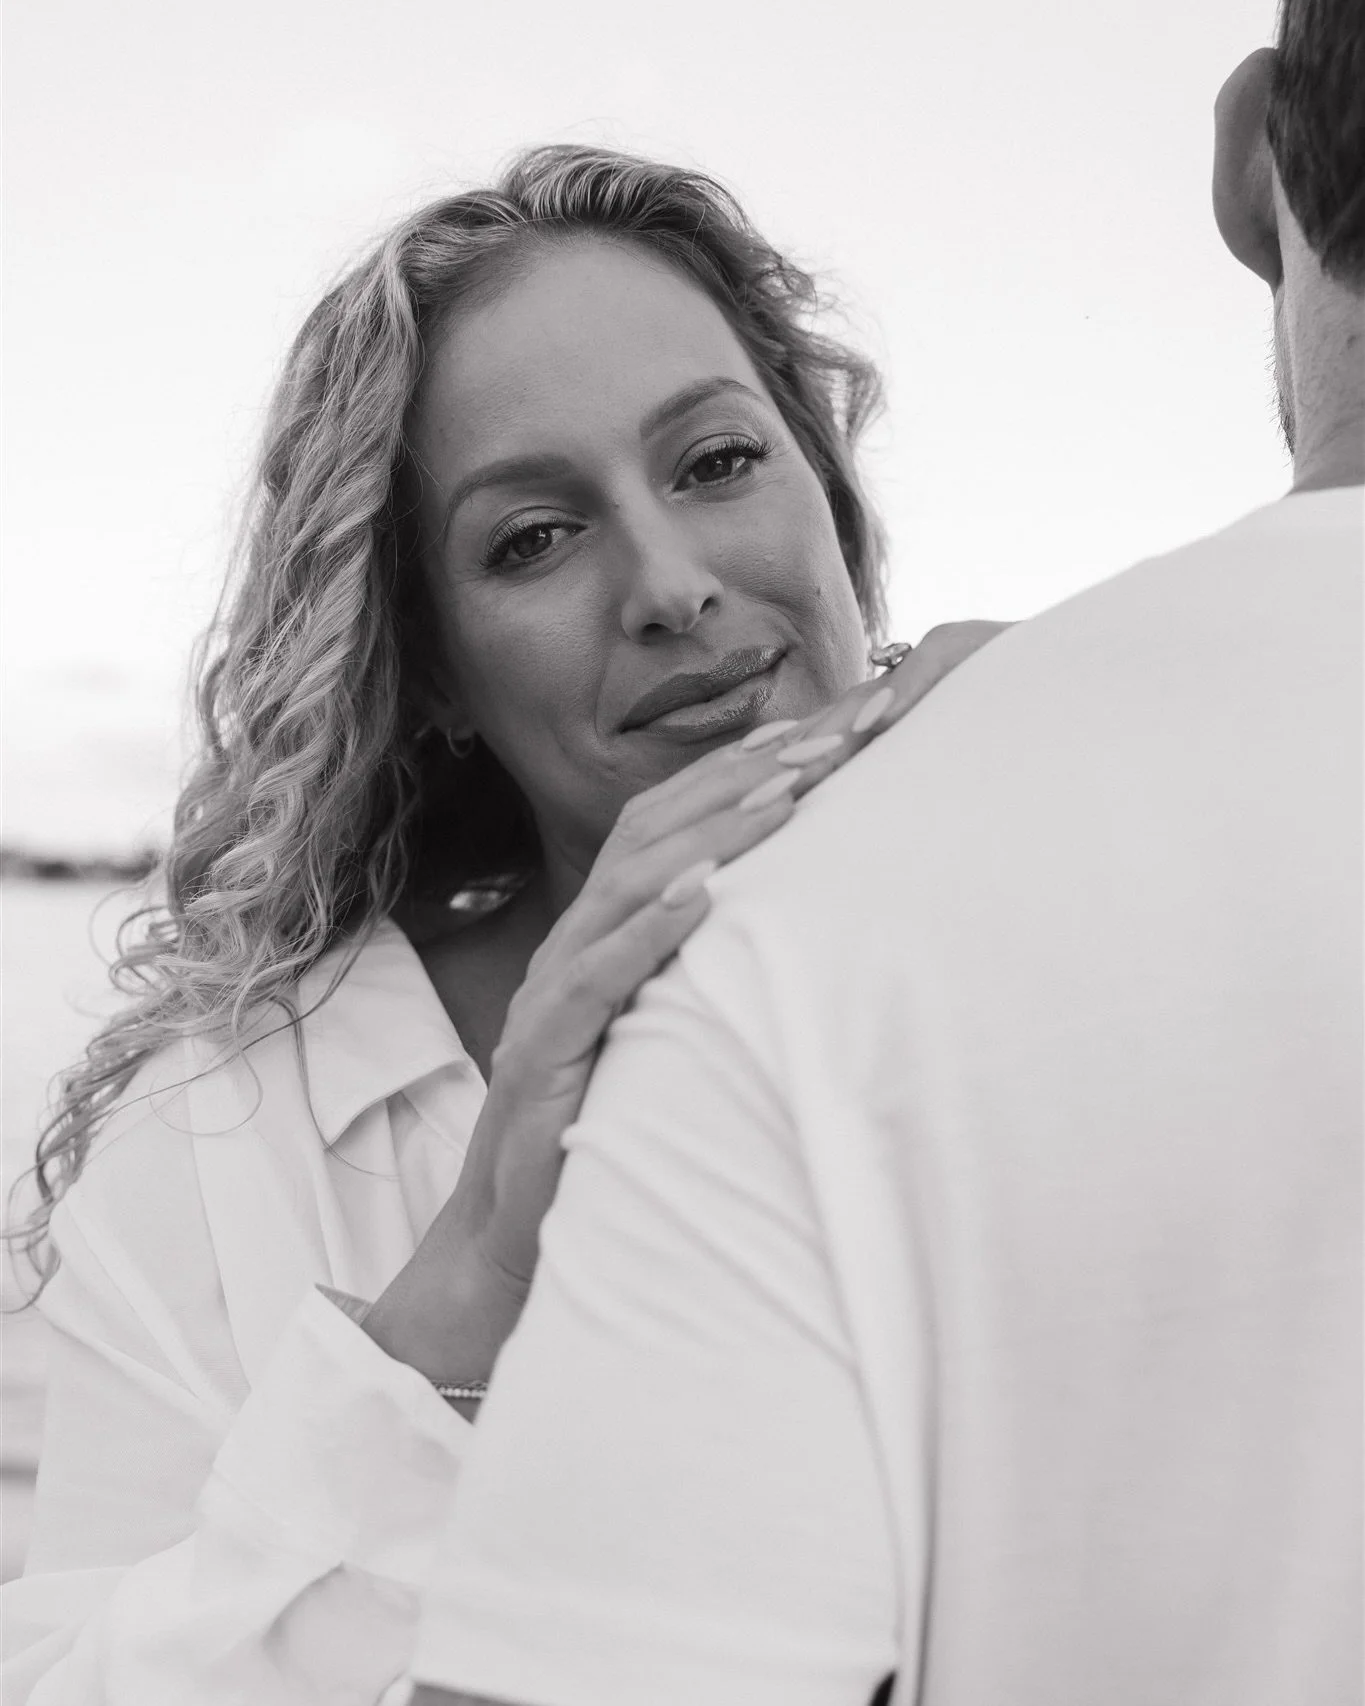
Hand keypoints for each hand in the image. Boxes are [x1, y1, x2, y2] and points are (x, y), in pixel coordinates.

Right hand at [363, 619, 1010, 1387]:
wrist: (515, 1234)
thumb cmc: (600, 1127)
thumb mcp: (662, 1032)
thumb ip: (703, 971)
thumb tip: (787, 922)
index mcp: (607, 932)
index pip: (677, 824)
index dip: (746, 769)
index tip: (827, 727)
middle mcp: (579, 945)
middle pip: (659, 831)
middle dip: (749, 774)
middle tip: (835, 732)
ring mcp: (556, 993)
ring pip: (631, 886)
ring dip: (714, 832)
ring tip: (791, 791)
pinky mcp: (543, 1053)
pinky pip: (595, 980)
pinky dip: (648, 931)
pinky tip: (703, 895)